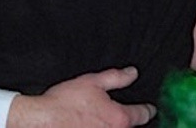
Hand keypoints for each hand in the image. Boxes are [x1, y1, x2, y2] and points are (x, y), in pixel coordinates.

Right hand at [8, 67, 155, 126]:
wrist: (45, 120)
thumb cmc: (65, 102)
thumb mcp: (91, 82)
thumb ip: (115, 77)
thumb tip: (132, 73)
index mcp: (120, 117)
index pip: (142, 113)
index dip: (147, 108)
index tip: (150, 107)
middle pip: (131, 126)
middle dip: (130, 119)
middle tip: (123, 111)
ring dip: (116, 124)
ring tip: (104, 116)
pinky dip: (101, 126)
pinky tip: (93, 121)